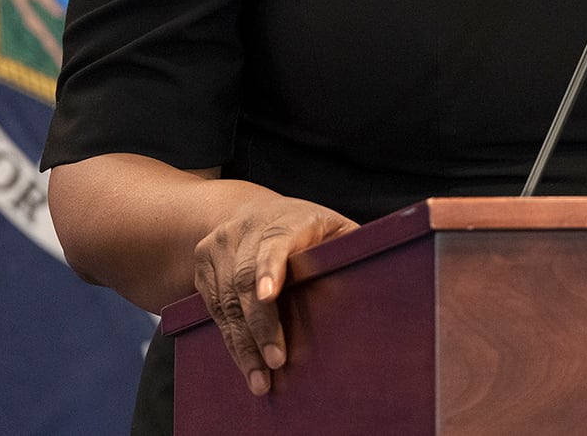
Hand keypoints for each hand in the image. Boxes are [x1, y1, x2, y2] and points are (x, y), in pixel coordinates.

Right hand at [192, 192, 356, 395]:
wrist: (247, 209)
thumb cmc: (306, 227)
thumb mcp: (334, 228)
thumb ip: (351, 249)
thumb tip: (382, 280)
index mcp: (286, 219)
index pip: (274, 244)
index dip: (270, 269)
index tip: (268, 297)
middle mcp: (247, 229)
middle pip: (245, 280)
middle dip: (260, 326)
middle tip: (276, 362)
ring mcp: (221, 245)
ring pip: (226, 300)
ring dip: (242, 343)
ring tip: (260, 377)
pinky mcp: (204, 264)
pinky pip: (214, 307)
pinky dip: (230, 337)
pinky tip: (245, 361)